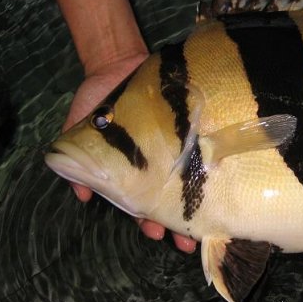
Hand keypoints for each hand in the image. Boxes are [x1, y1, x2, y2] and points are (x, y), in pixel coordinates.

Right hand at [63, 51, 196, 252]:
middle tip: (188, 238)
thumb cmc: (99, 102)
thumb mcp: (81, 130)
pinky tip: (223, 181)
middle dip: (178, 221)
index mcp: (133, 173)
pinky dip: (211, 165)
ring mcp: (176, 149)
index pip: (142, 205)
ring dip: (197, 203)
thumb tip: (81, 195)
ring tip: (208, 220)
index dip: (148, 221)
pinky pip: (202, 150)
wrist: (119, 63)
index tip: (156, 232)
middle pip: (170, 199)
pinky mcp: (191, 130)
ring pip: (189, 181)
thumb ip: (80, 161)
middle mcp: (157, 165)